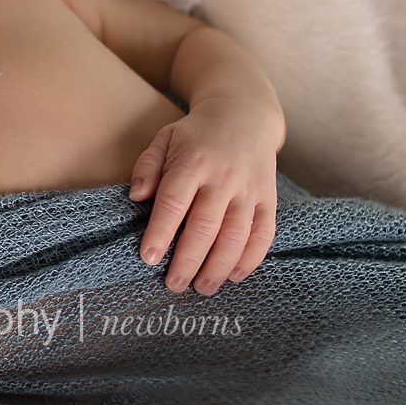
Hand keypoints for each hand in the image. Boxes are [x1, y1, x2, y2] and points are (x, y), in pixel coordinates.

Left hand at [130, 99, 278, 294]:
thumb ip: (147, 166)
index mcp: (192, 163)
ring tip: (202, 288)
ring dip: (219, 266)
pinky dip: (251, 258)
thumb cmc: (196, 134)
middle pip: (205, 225)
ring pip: (236, 235)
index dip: (160, 232)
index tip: (148, 258)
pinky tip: (235, 276)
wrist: (245, 116)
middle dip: (188, 260)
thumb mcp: (165, 139)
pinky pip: (263, 233)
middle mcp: (223, 178)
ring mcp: (249, 189)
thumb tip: (136, 197)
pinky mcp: (269, 199)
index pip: (174, 202)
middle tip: (173, 285)